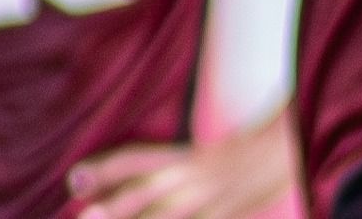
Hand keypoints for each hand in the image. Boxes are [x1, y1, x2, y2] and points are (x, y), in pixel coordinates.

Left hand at [67, 120, 297, 218]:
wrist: (287, 151)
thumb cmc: (241, 152)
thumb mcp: (200, 154)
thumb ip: (165, 168)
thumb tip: (126, 185)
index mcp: (183, 156)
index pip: (136, 160)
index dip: (105, 169)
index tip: (74, 180)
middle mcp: (190, 178)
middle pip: (143, 196)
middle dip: (112, 210)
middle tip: (83, 217)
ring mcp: (206, 203)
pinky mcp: (221, 217)